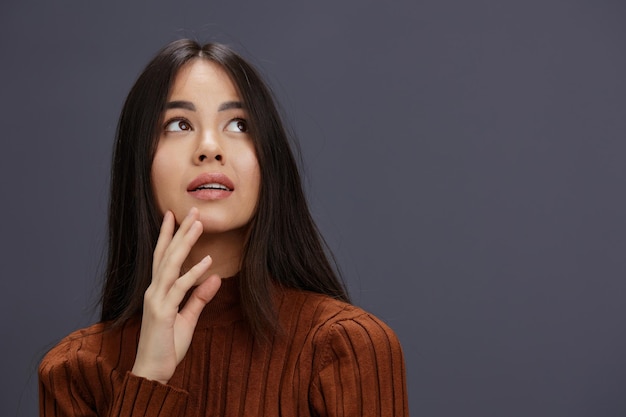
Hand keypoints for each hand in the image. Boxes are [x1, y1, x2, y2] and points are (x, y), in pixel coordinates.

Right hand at [131, 207, 220, 383]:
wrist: (153, 372)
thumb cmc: (167, 347)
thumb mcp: (188, 319)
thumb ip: (199, 298)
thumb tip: (215, 277)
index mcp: (158, 291)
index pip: (163, 257)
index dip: (168, 236)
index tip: (176, 216)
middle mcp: (154, 291)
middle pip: (166, 254)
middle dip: (179, 231)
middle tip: (192, 210)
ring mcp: (156, 300)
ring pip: (171, 264)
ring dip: (185, 243)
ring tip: (198, 224)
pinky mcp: (162, 313)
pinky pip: (180, 289)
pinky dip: (194, 274)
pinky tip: (208, 261)